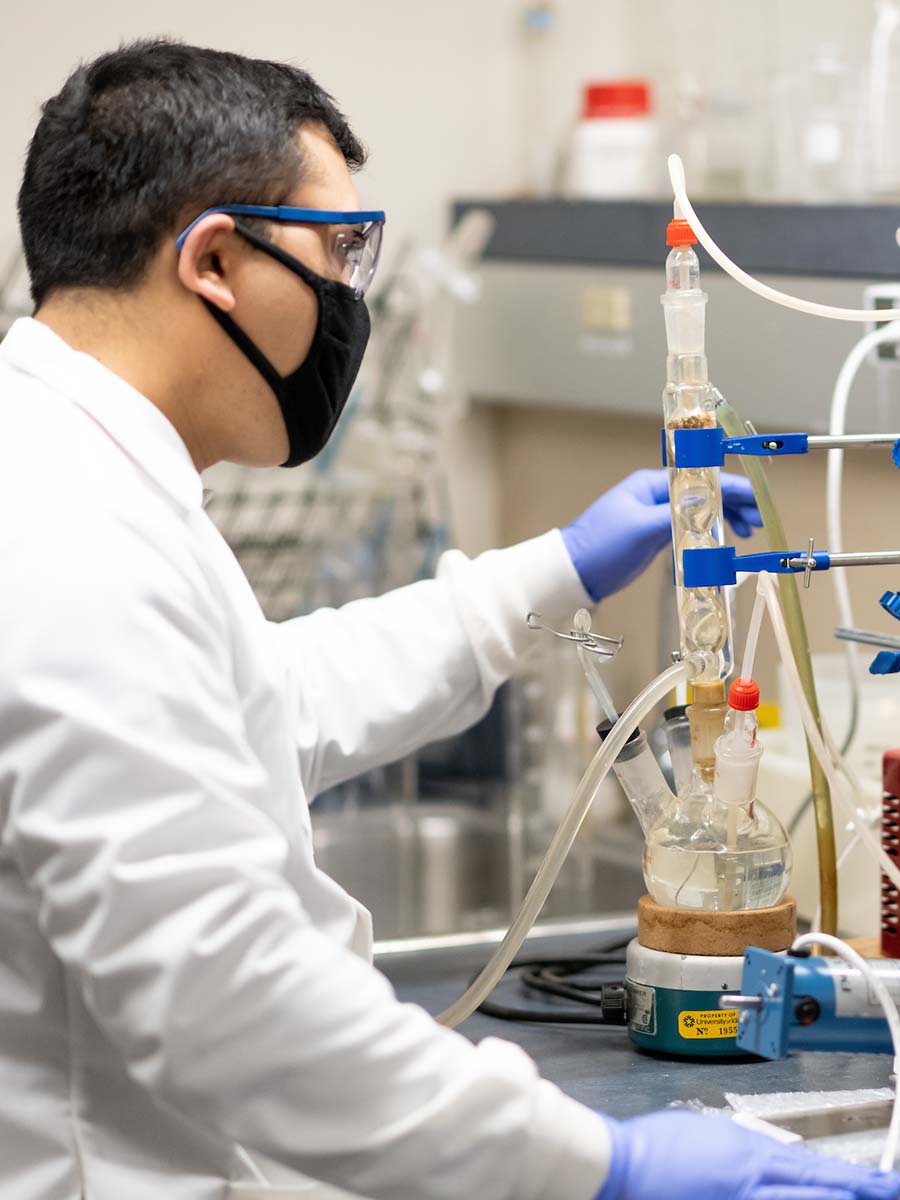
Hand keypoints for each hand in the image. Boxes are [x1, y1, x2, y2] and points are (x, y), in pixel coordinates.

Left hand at [562, 468, 761, 602]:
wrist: (574, 572)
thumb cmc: (601, 546)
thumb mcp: (641, 528)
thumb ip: (676, 514)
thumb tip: (709, 505)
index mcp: (652, 484)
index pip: (702, 480)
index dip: (733, 489)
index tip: (757, 499)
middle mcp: (656, 495)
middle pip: (705, 494)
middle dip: (734, 504)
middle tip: (759, 521)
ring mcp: (655, 515)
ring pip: (700, 511)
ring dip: (725, 518)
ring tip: (747, 532)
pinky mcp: (654, 534)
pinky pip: (690, 527)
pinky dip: (708, 532)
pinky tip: (723, 541)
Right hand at [596, 1111, 899, 1199]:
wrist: (619, 1170)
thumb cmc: (655, 1149)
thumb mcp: (710, 1132)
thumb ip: (748, 1147)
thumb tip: (773, 1158)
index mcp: (751, 1157)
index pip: (820, 1173)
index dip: (859, 1183)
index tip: (886, 1185)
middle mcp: (753, 1188)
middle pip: (820, 1197)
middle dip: (857, 1197)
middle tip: (885, 1194)